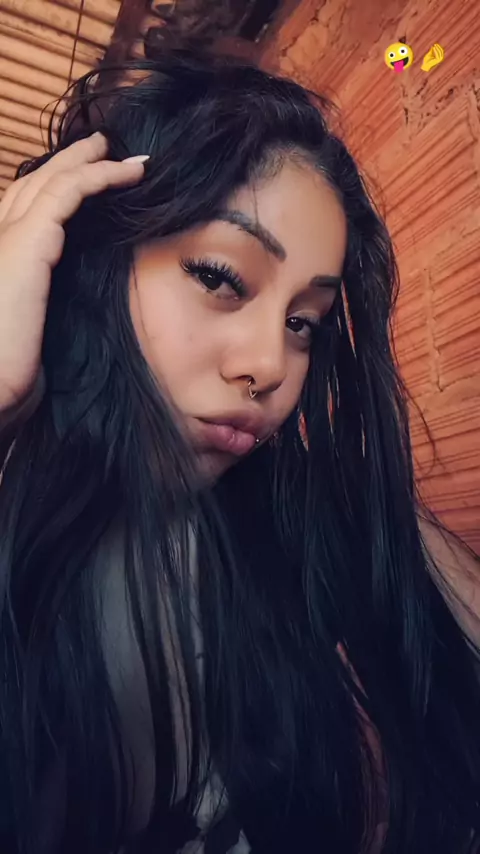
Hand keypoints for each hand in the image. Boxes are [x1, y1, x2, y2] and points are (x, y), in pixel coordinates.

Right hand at [0, 133, 147, 412]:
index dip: (53, 191)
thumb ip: (44, 312)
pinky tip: (128, 172)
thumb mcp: (33, 337)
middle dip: (70, 163)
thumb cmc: (6, 377)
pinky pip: (69, 193)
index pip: (24, 212)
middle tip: (103, 148)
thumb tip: (72, 315)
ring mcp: (6, 237)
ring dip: (90, 161)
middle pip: (34, 185)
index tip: (87, 183)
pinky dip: (100, 175)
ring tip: (124, 154)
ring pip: (52, 181)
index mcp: (0, 261)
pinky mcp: (27, 244)